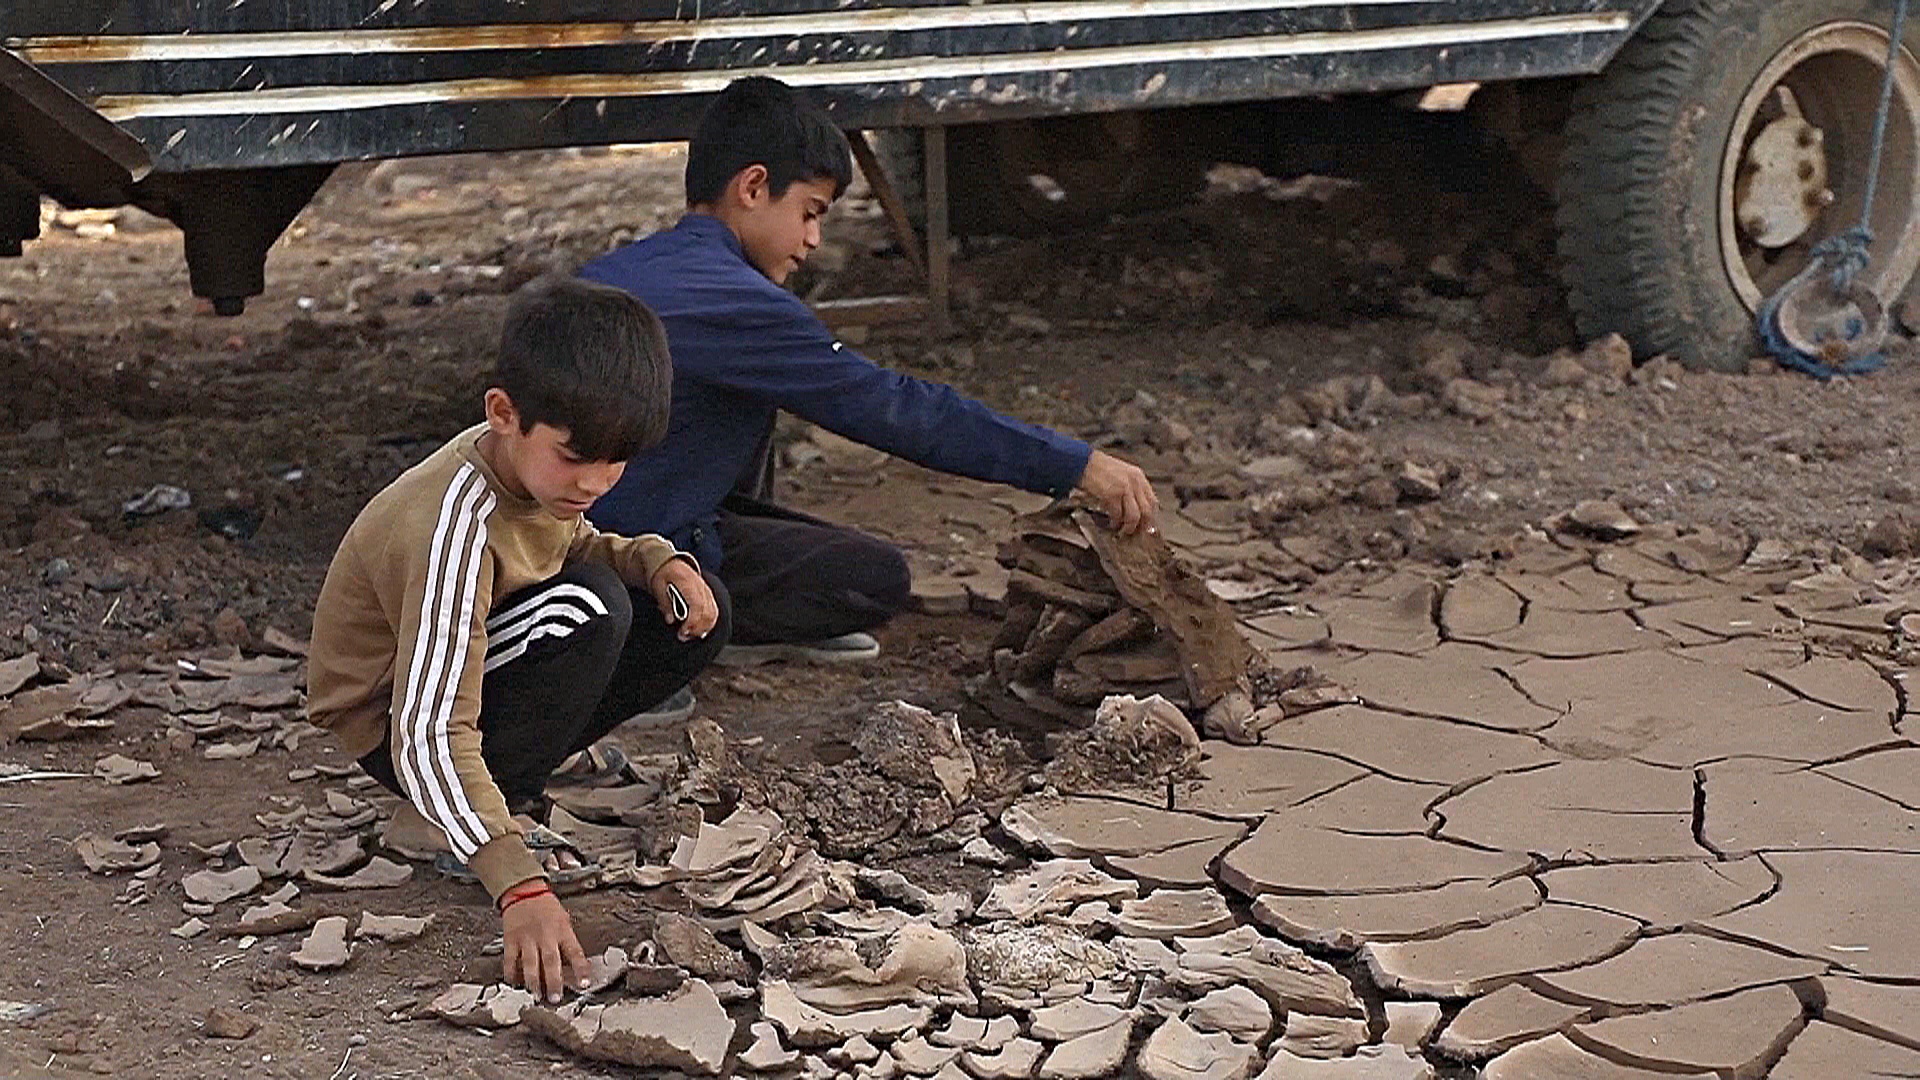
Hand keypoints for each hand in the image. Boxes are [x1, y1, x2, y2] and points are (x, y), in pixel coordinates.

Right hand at [501, 887, 590, 1003]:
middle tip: (555, 998)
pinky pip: (510, 961)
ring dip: (533, 983)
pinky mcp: (511, 940)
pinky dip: (512, 974)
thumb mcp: (564, 921)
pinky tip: (515, 983)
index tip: (585, 984)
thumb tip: (572, 969)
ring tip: (536, 996)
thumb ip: (567, 943)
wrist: (524, 891)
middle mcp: (545, 935)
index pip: (575, 952)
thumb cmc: (546, 908)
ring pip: (530, 964)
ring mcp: (527, 938)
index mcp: (562, 930)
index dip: (581, 969)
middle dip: (554, 982)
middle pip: (551, 961)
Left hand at [649, 558, 718, 640]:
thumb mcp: (657, 585)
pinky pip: (714, 611)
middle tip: (683, 636)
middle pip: (707, 612)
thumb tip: (670, 620)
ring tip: (689, 634)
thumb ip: (664, 602)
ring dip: (703, 628)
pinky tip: (698, 630)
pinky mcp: (708, 595)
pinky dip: (708, 623)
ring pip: (713, 613)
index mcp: (688, 583)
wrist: (671, 562)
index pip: (697, 605)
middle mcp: (701, 587)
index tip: (682, 632)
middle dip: (696, 628)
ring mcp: (706, 591)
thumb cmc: (663, 573)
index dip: (692, 622)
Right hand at [1076, 450, 1159, 535]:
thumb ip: (1130, 488)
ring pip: (1134, 516)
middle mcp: (1134, 482)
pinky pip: (1118, 515)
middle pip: (1147, 511)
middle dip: (1141, 526)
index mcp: (1138, 476)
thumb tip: (1135, 507)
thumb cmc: (1097, 468)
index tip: (1145, 525)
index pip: (1153, 501)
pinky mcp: (1112, 495)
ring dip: (1128, 527)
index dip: (1150, 517)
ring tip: (1122, 530)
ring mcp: (1124, 488)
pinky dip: (1115, 522)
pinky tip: (1111, 523)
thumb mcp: (1121, 473)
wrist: (1082, 462)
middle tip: (1135, 531)